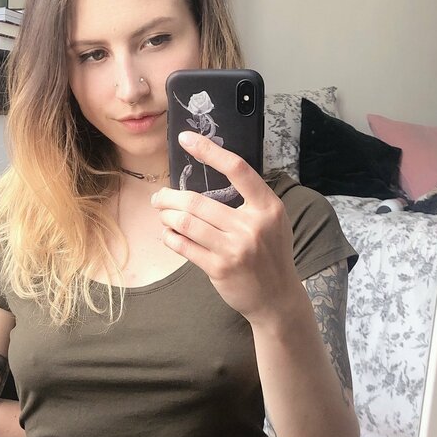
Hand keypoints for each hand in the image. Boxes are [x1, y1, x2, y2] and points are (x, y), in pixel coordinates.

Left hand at [151, 131, 302, 322]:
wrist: (277, 297)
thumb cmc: (270, 254)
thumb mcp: (273, 221)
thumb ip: (250, 200)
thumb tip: (210, 176)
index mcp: (268, 207)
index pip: (237, 169)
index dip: (209, 151)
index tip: (186, 139)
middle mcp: (252, 226)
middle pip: (198, 202)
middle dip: (169, 197)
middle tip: (159, 196)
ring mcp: (235, 249)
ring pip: (186, 223)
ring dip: (166, 216)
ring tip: (161, 213)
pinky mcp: (219, 269)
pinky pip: (184, 246)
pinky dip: (170, 237)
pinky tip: (168, 234)